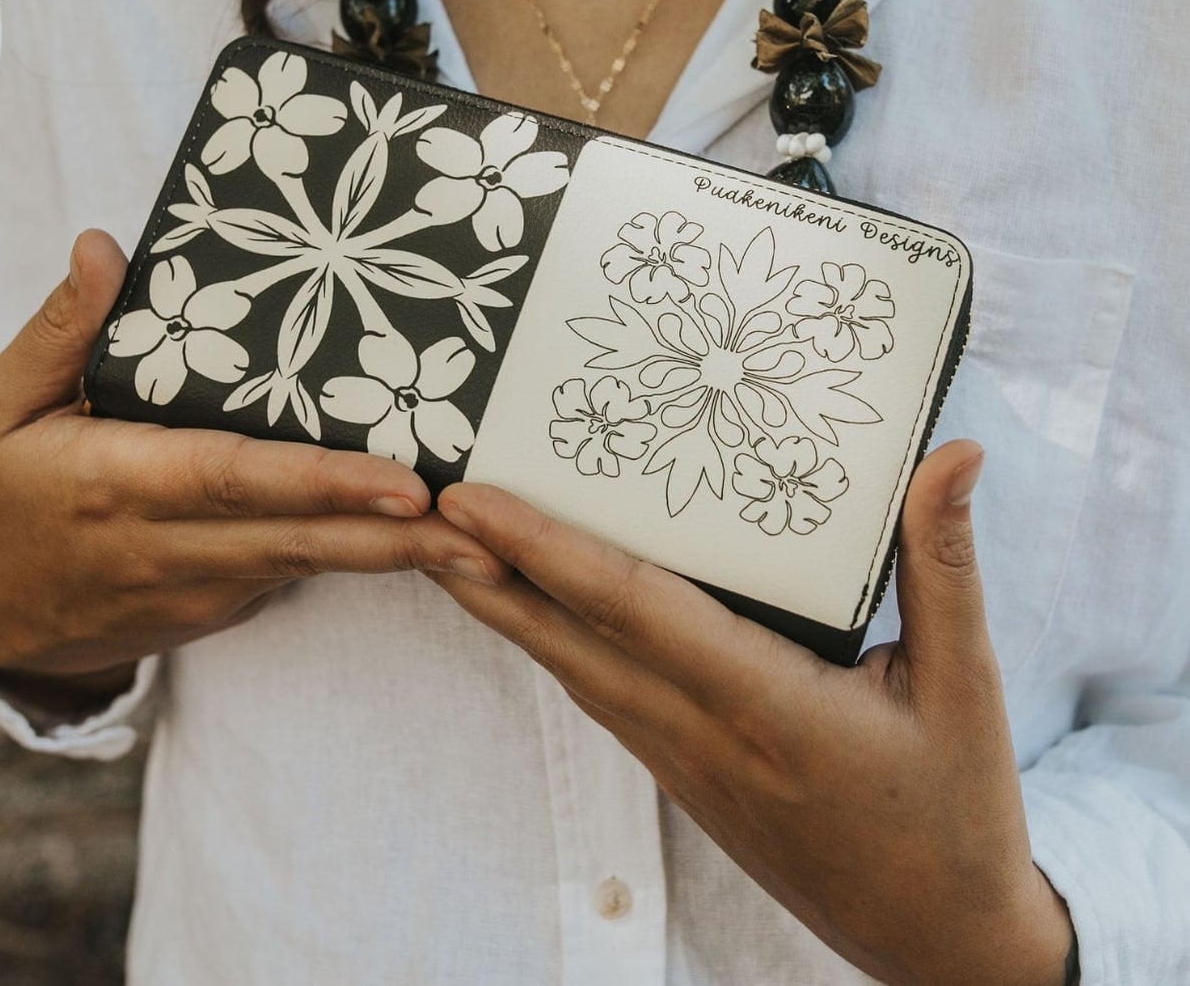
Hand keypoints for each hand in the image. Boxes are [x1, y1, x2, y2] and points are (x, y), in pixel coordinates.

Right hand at [0, 230, 507, 702]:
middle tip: (486, 531)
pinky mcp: (222, 606)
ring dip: (401, 558)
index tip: (407, 482)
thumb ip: (63, 329)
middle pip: (302, 538)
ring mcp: (203, 587)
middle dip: (398, 537)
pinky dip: (360, 558)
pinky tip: (429, 547)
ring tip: (489, 550)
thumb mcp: (3, 405)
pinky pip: (298, 572)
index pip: (239, 479)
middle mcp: (171, 545)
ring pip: (314, 564)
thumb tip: (104, 245)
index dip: (326, 482)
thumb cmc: (4, 493)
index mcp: (120, 483)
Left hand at [426, 442, 1075, 985]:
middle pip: (572, 642)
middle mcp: (704, 734)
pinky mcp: (684, 780)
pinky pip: (601, 701)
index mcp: (767, 704)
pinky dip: (552, 649)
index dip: (547, 551)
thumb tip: (954, 454)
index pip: (634, 610)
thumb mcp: (969, 687)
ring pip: (575, 674)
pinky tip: (529, 615)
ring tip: (451, 550)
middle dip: (489, 574)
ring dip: (506, 611)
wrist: (939, 946)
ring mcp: (684, 765)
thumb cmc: (957, 812)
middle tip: (422, 510)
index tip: (475, 503)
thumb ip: (944, 564)